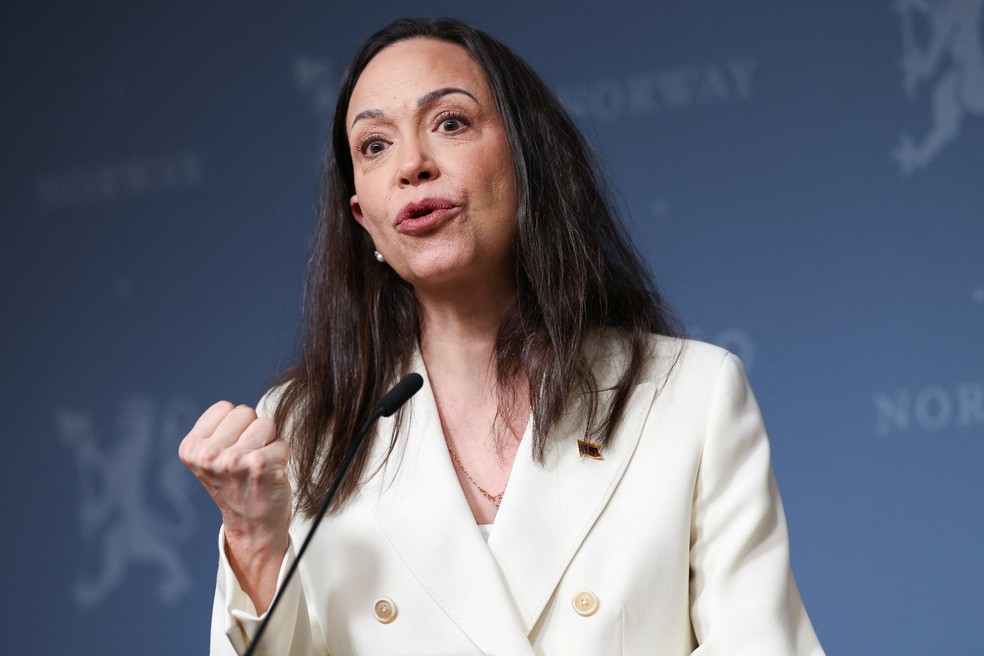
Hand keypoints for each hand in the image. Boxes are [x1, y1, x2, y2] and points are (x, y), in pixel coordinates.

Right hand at [179, 401, 291, 610]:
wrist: (253, 526)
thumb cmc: (237, 486)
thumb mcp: (212, 458)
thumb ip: (218, 430)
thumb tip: (239, 409)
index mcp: (191, 448)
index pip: (226, 407)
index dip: (236, 427)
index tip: (232, 450)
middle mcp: (208, 454)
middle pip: (245, 412)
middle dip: (252, 431)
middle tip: (247, 460)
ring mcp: (234, 460)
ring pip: (266, 423)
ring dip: (269, 443)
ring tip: (259, 466)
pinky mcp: (261, 465)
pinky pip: (283, 442)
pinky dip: (282, 456)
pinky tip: (270, 474)